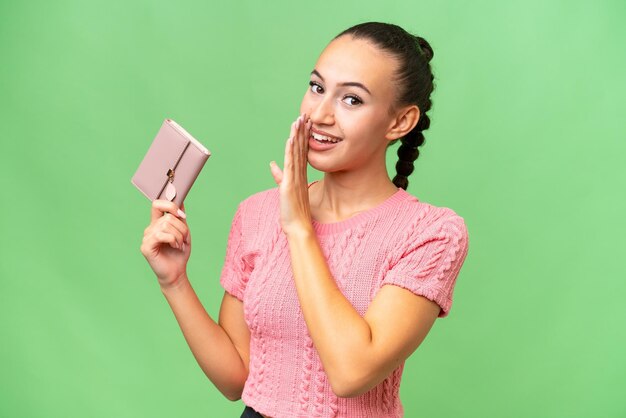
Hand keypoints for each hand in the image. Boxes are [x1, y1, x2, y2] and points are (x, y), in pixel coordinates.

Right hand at [140, 200, 190, 288]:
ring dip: (178, 235)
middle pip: (167, 217)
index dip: (170, 205)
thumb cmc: (179, 253)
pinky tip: (175, 247)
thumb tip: (181, 200)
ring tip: (179, 244)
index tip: (181, 215)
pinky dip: (172, 240)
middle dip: (181, 228)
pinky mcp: (146, 246)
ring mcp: (146, 237)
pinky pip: (160, 235)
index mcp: (157, 223)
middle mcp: (150, 229)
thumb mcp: (184, 232)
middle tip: (184, 239)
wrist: (176, 272)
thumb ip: (180, 218)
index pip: (157, 204)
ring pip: (165, 225)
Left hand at [270, 113, 313, 235]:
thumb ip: (279, 176)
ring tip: (299, 120)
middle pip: (301, 148)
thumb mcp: (284, 190)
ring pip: (296, 152)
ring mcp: (296, 178)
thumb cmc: (293, 211)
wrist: (298, 226)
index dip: (302, 136)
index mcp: (299, 174)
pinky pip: (291, 164)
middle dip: (302, 131)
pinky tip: (291, 139)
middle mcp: (300, 174)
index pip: (301, 151)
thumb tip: (272, 165)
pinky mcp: (290, 183)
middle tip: (305, 115)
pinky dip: (291, 151)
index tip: (305, 123)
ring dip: (297, 136)